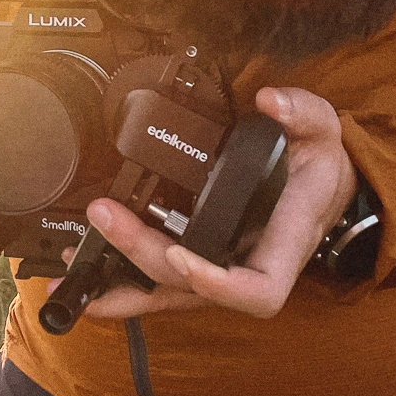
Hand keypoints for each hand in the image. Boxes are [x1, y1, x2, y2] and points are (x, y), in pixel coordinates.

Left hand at [53, 86, 358, 319]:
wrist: (321, 188)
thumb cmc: (319, 168)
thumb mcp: (324, 131)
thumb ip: (303, 111)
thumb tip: (272, 101)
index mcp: (282, 243)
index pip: (257, 290)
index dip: (220, 285)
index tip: (184, 257)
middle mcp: (248, 266)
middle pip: (191, 286)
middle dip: (143, 255)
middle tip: (104, 217)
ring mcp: (221, 268)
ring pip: (169, 294)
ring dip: (121, 287)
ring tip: (71, 271)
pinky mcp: (200, 261)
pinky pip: (162, 283)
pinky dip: (124, 284)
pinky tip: (86, 278)